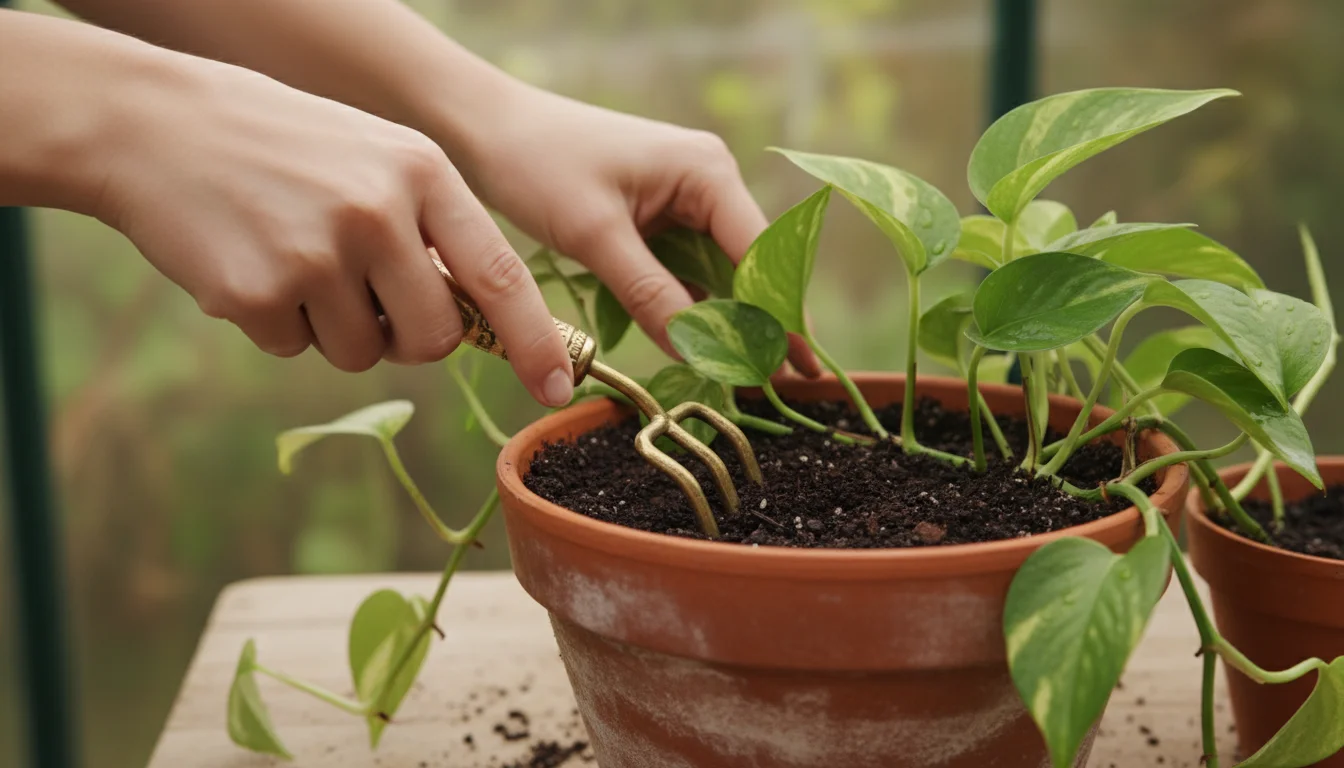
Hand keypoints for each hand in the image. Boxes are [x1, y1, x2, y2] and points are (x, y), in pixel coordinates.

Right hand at [91, 53, 574, 404]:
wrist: (158, 125)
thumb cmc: (284, 150)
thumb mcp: (376, 160)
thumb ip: (430, 230)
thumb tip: (477, 322)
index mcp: (421, 173)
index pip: (500, 275)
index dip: (534, 341)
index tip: (558, 388)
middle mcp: (379, 212)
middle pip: (434, 339)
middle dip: (408, 338)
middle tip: (366, 295)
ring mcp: (318, 253)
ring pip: (361, 354)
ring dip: (334, 328)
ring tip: (295, 258)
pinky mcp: (259, 291)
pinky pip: (294, 349)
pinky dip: (276, 323)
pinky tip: (252, 262)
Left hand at [451, 85, 821, 375]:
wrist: (490, 129)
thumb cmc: (539, 164)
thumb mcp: (595, 235)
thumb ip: (648, 293)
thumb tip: (698, 353)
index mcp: (707, 172)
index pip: (760, 254)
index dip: (778, 315)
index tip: (794, 369)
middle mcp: (711, 183)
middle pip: (751, 267)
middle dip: (766, 325)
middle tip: (788, 386)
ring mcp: (688, 202)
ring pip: (722, 275)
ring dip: (732, 323)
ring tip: (755, 381)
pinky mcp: (662, 221)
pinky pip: (690, 273)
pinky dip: (696, 310)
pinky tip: (708, 352)